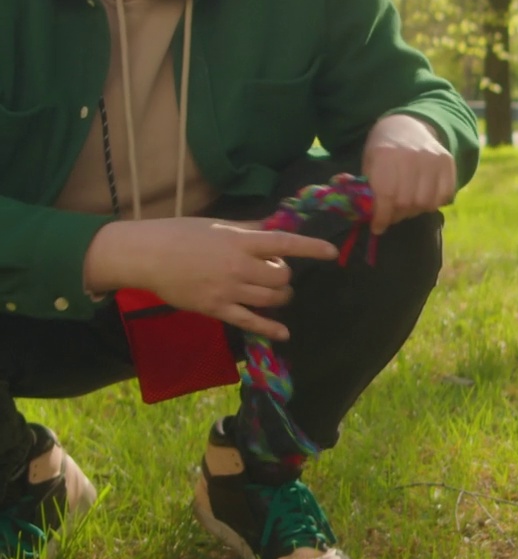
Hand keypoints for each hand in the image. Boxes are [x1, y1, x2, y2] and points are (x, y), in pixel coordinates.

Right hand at [84, 218, 338, 339]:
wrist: (146, 255)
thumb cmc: (182, 234)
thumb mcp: (219, 225)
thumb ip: (251, 229)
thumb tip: (278, 225)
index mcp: (240, 240)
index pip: (284, 243)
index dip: (311, 248)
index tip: (331, 252)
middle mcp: (238, 265)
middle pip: (281, 276)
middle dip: (285, 275)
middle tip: (275, 273)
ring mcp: (228, 289)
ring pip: (272, 298)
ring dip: (281, 296)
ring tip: (276, 292)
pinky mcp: (217, 309)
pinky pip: (251, 322)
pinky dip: (271, 329)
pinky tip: (283, 333)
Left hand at [362, 114, 455, 234]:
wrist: (406, 126)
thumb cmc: (383, 151)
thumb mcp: (369, 165)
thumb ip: (368, 189)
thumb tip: (366, 214)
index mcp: (386, 154)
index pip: (386, 195)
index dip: (381, 216)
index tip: (378, 227)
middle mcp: (412, 155)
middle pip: (407, 201)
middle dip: (397, 215)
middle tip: (392, 216)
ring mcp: (432, 158)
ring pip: (426, 202)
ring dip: (415, 211)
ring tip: (407, 207)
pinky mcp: (447, 162)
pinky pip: (444, 195)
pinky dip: (434, 203)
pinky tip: (423, 199)